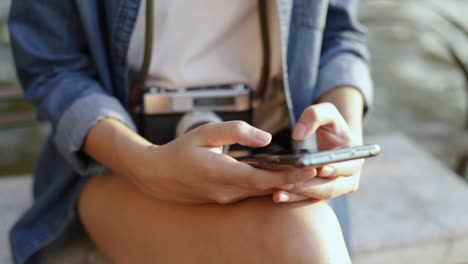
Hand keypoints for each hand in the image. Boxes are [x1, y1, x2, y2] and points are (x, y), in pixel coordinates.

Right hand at [132, 121, 315, 203]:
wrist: (156, 175)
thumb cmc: (180, 151)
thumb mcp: (205, 132)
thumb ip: (237, 132)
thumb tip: (266, 138)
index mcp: (222, 173)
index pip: (263, 177)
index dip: (288, 175)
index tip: (309, 169)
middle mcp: (226, 191)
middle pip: (267, 188)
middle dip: (294, 181)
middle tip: (319, 171)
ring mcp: (225, 198)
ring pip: (260, 193)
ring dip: (283, 184)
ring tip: (306, 174)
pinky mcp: (223, 199)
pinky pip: (250, 194)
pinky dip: (268, 186)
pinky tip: (281, 178)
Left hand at [272, 103, 363, 202]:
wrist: (329, 140)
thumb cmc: (330, 125)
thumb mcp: (326, 112)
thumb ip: (314, 116)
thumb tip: (298, 135)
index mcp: (355, 160)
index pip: (347, 168)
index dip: (335, 169)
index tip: (319, 168)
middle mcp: (348, 179)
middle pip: (330, 187)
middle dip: (310, 186)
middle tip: (290, 182)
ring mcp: (334, 190)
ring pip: (317, 196)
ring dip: (298, 195)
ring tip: (279, 191)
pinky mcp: (318, 195)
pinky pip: (306, 199)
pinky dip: (292, 198)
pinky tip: (277, 196)